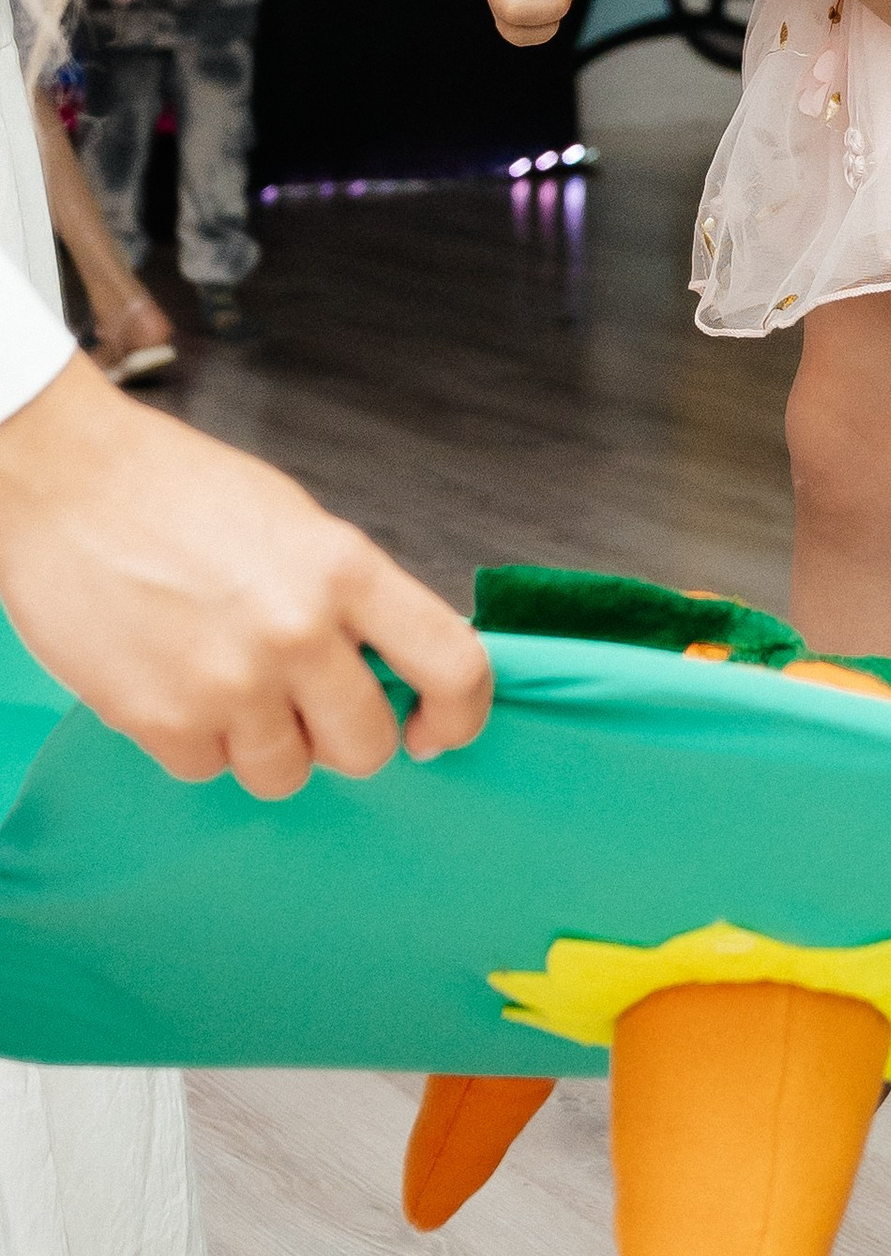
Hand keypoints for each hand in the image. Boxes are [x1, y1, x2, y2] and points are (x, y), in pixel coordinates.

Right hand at [0, 355, 490, 795]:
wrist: (65, 481)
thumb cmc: (174, 491)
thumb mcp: (296, 524)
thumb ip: (350, 599)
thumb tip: (387, 666)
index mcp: (346, 570)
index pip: (452, 664)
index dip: (460, 714)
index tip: (436, 730)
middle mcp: (297, 633)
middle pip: (366, 747)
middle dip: (342, 735)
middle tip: (307, 702)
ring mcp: (229, 684)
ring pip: (286, 774)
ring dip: (266, 743)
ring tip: (227, 680)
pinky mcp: (161, 720)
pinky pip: (209, 771)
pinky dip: (197, 742)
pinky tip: (175, 683)